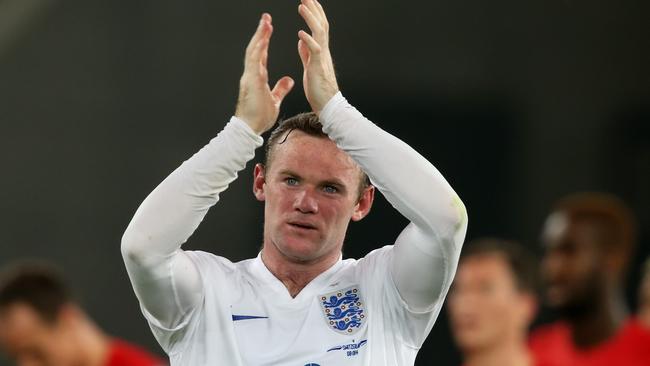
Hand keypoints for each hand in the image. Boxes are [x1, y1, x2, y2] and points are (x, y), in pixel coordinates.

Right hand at [235, 13, 293, 133]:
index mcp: (257, 77)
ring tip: (265, 22)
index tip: (268, 28)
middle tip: (266, 18)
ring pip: (253, 52)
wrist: (250, 128)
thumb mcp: (274, 100)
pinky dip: (258, 51)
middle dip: (261, 33)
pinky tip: (263, 41)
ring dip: (259, 37)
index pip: (261, 54)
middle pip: (256, 49)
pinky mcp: (251, 82)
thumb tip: (289, 80)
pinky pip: (254, 64)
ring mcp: (250, 77)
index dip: (265, 41)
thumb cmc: (259, 117)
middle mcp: (251, 74)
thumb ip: (280, 88)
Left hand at [297, 0, 338, 113]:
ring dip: (310, 19)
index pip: (318, 26)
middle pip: (320, 24)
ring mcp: (322, 59)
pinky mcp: (318, 68)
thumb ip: (306, 53)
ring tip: (301, 6)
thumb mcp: (310, 66)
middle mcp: (323, 51)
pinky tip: (300, 33)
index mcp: (320, 51)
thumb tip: (302, 40)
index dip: (313, 12)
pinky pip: (315, 52)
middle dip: (313, 8)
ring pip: (319, 33)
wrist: (327, 106)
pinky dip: (308, 41)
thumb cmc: (319, 89)